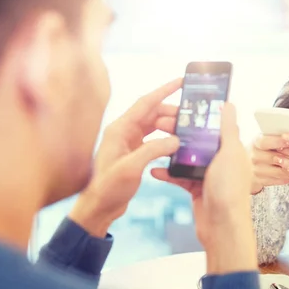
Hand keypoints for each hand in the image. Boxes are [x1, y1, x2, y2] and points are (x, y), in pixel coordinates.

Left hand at [69, 79, 182, 236]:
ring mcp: (128, 142)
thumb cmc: (108, 187)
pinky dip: (164, 139)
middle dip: (171, 112)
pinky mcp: (133, 153)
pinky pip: (152, 139)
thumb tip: (175, 140)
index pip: (145, 103)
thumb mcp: (131, 167)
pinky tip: (175, 145)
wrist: (98, 207)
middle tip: (190, 116)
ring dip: (168, 126)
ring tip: (185, 130)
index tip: (180, 81)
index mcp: (119, 128)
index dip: (164, 90)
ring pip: (153, 126)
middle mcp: (123, 131)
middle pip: (152, 113)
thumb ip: (153, 150)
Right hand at [153, 103, 257, 273]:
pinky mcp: (196, 188)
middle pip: (197, 139)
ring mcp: (208, 174)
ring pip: (186, 157)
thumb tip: (229, 104)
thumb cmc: (230, 190)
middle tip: (160, 122)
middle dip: (179, 130)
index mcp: (231, 149)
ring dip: (170, 149)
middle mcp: (220, 159)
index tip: (180, 106)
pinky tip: (153, 169)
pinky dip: (167, 173)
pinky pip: (179, 176)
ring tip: (154, 140)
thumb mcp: (230, 153)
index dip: (197, 115)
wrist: (222, 227)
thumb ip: (228, 128)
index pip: (213, 125)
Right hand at [249, 135, 288, 193]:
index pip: (265, 142)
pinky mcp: (258, 181)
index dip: (279, 142)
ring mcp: (254, 170)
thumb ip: (284, 138)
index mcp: (255, 142)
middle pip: (274, 158)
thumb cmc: (265, 149)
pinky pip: (278, 180)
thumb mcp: (269, 140)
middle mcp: (253, 156)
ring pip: (279, 171)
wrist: (246, 165)